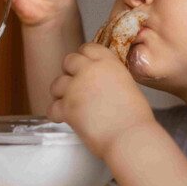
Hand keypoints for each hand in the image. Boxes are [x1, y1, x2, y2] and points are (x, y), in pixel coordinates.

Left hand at [47, 43, 155, 157]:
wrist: (130, 138)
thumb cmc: (135, 118)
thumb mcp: (127, 85)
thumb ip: (110, 77)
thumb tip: (100, 82)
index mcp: (108, 63)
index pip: (88, 47)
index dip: (84, 57)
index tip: (84, 66)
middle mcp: (89, 71)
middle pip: (68, 60)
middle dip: (70, 72)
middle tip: (76, 86)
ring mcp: (75, 88)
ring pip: (56, 83)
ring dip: (61, 93)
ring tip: (71, 104)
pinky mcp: (67, 108)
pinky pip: (52, 107)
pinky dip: (56, 114)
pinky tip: (65, 118)